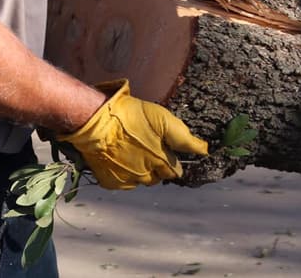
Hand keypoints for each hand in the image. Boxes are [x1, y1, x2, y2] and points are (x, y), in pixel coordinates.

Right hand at [58, 79, 207, 189]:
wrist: (96, 122)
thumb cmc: (132, 117)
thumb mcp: (163, 120)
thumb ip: (184, 138)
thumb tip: (204, 150)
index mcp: (161, 162)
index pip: (175, 171)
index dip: (172, 160)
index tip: (167, 151)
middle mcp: (146, 176)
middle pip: (159, 177)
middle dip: (158, 166)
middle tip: (148, 148)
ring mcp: (128, 180)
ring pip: (142, 180)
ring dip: (142, 170)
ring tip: (133, 151)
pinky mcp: (111, 182)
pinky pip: (125, 182)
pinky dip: (125, 173)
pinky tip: (121, 157)